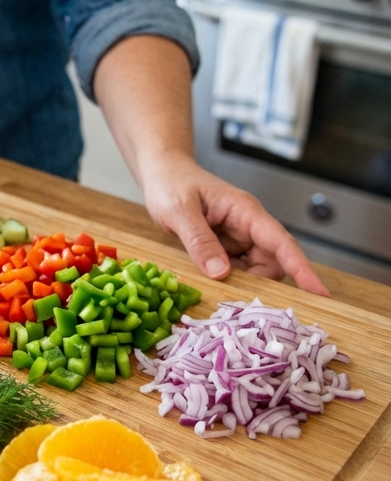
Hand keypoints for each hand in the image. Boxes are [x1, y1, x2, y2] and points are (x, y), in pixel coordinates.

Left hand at [140, 152, 328, 295]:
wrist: (161, 172)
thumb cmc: (171, 183)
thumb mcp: (179, 211)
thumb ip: (199, 240)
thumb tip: (221, 273)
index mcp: (245, 211)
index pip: (281, 242)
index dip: (301, 268)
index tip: (320, 292)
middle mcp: (247, 226)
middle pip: (272, 263)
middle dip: (263, 285)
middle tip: (242, 307)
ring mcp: (237, 239)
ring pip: (255, 271)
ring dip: (243, 286)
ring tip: (222, 296)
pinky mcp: (225, 249)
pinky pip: (236, 272)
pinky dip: (229, 283)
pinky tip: (213, 288)